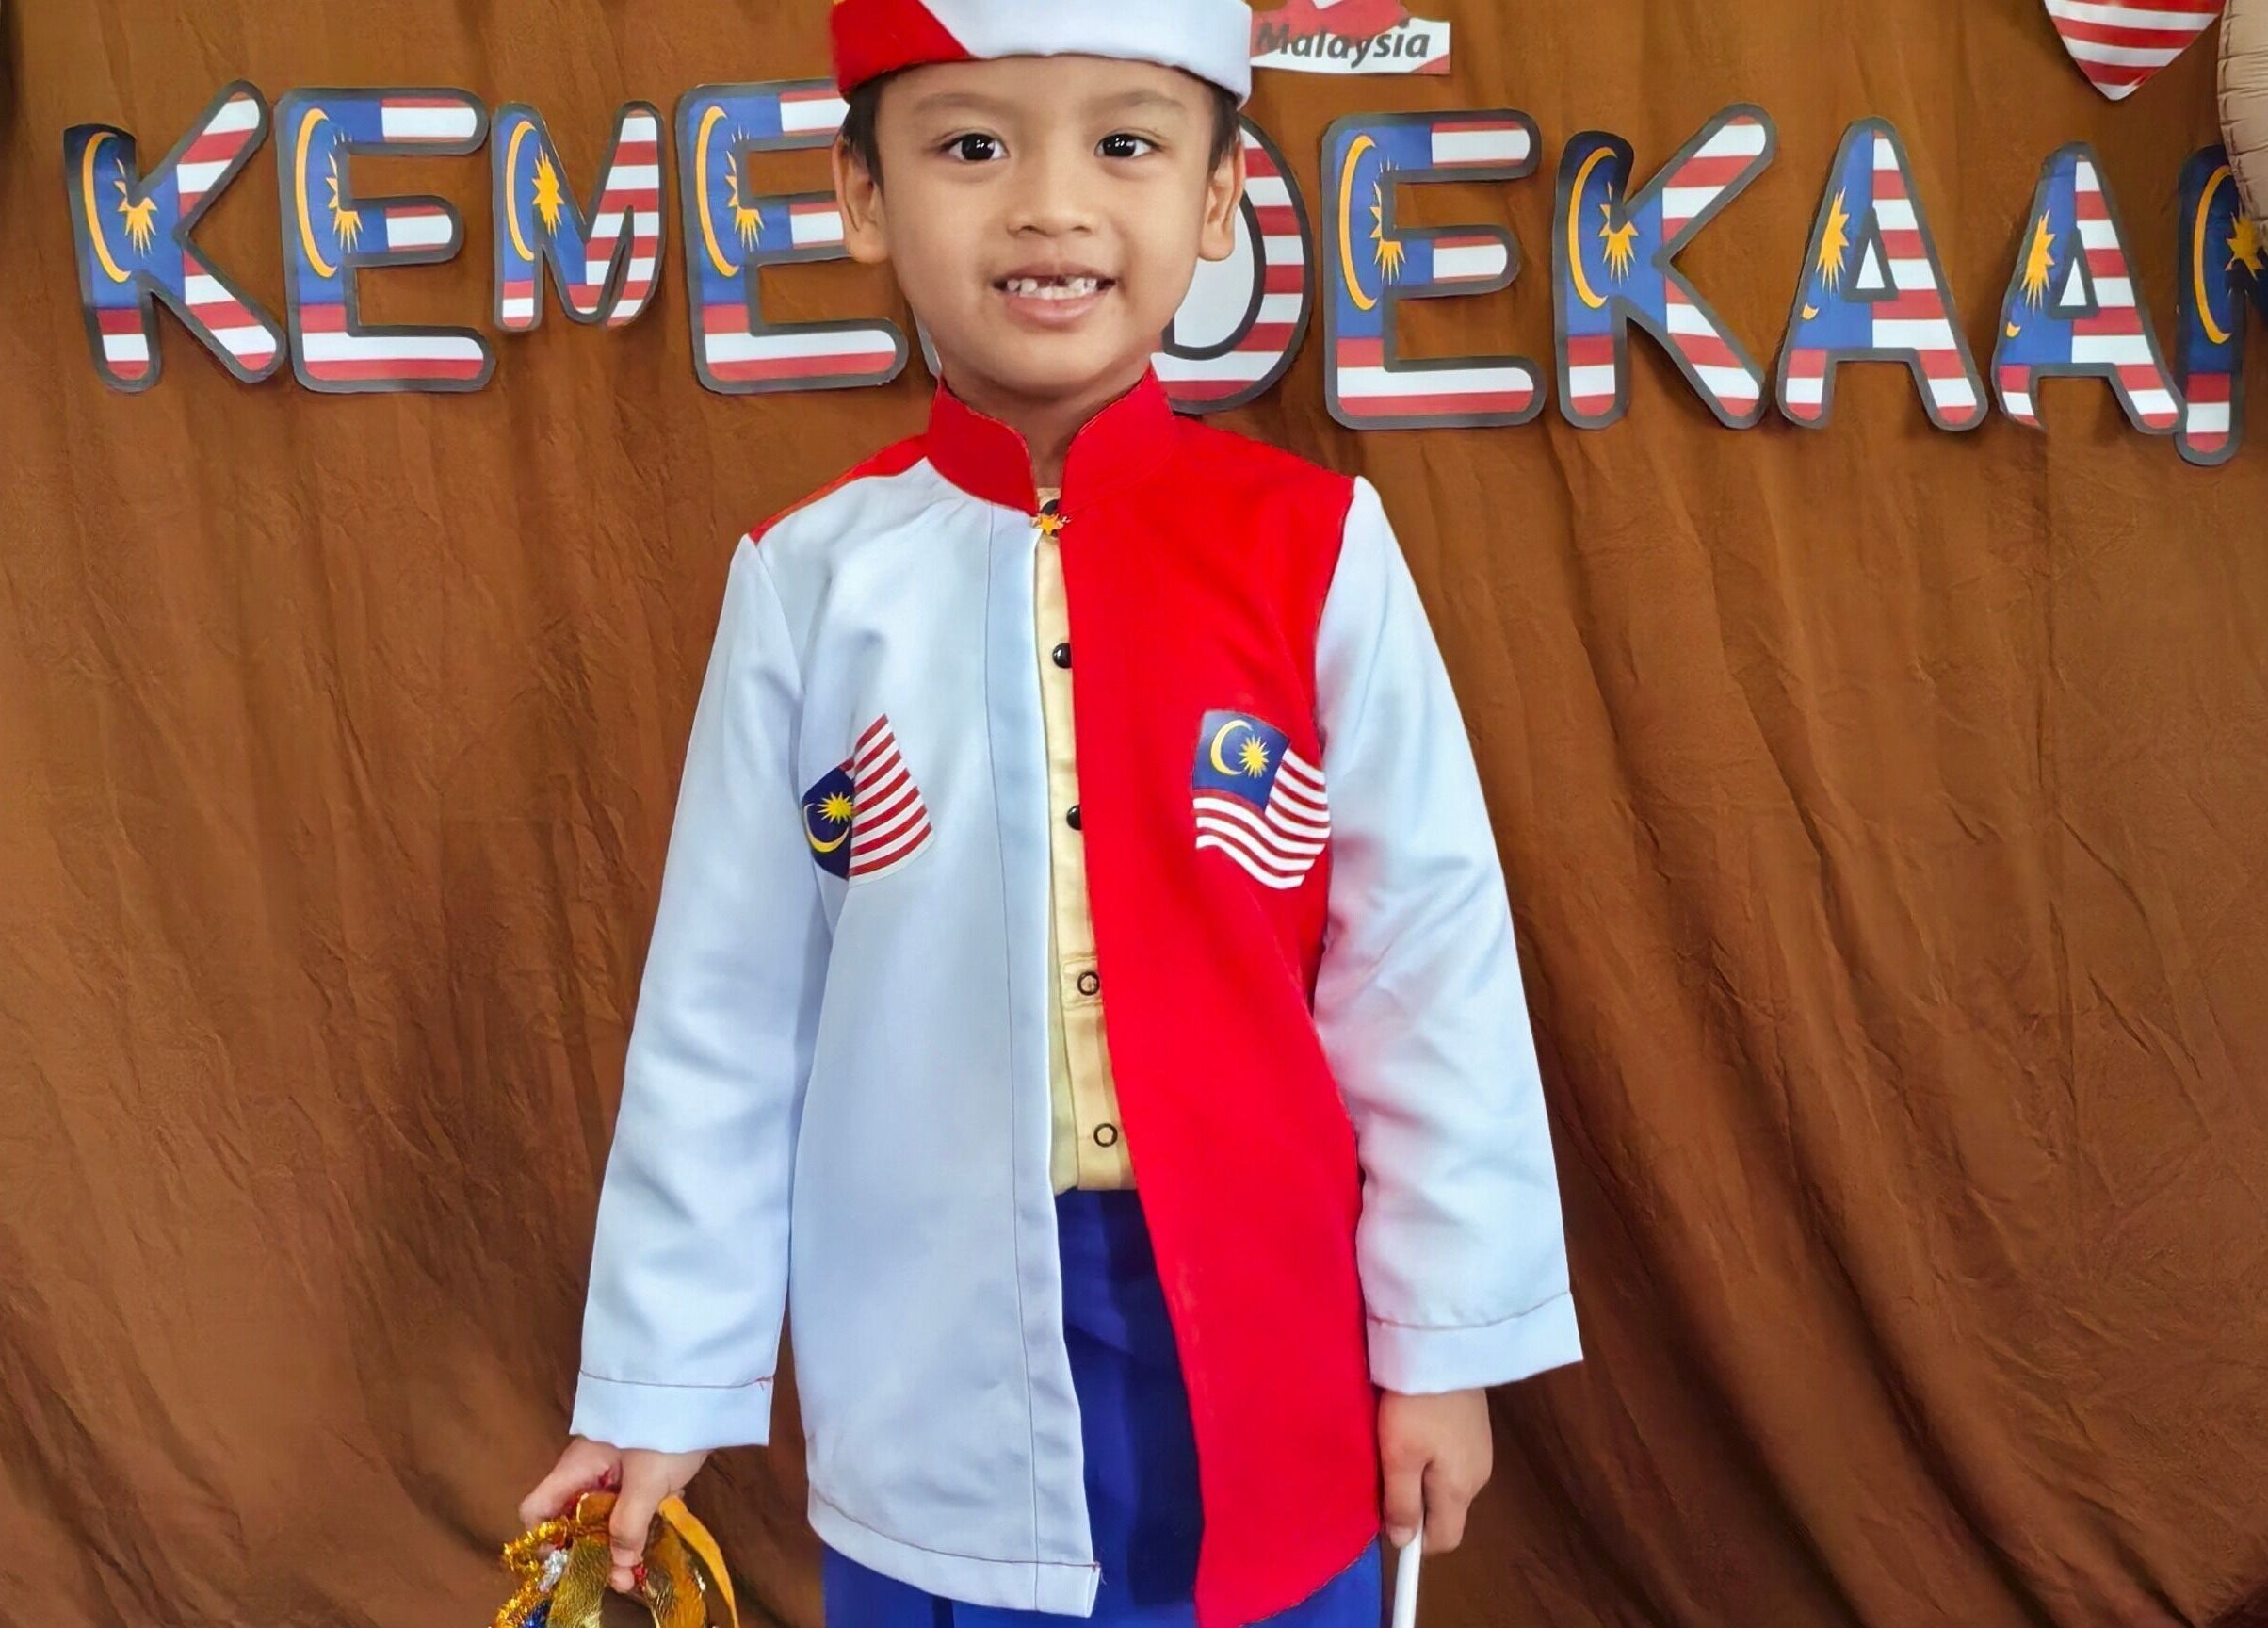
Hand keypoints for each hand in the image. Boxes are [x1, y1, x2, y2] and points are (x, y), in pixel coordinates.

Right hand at [518, 1437, 711, 1592]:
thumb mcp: (647, 1482)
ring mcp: (614, 1466)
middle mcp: (588, 1469)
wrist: (703, 1385)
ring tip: (641, 1567)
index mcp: (577, 1468)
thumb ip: (629, 1524)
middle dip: (595, 1552)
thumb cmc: (665, 1429)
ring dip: (622, 1540)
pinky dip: (641, 1517)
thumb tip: (620, 1562)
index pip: (537, 1509)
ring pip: (606, 1513)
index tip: (570, 1564)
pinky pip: (630, 1499)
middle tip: (622, 1578)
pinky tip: (662, 1530)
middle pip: (574, 1520)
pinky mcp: (640, 1464)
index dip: (545, 1541)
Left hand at [1378, 1388, 1491, 1554]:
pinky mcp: (1477, 1427)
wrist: (1446, 1344)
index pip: (1444, 1540)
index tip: (1388, 1515)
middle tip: (1387, 1470)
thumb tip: (1403, 1543)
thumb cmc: (1416, 1405)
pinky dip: (1432, 1452)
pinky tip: (1417, 1425)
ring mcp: (1481, 1450)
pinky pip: (1451, 1457)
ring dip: (1422, 1474)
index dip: (1415, 1539)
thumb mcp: (1399, 1455)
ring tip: (1399, 1442)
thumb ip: (1401, 1502)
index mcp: (1461, 1490)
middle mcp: (1479, 1477)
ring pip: (1446, 1483)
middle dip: (1415, 1502)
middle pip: (1444, 1511)